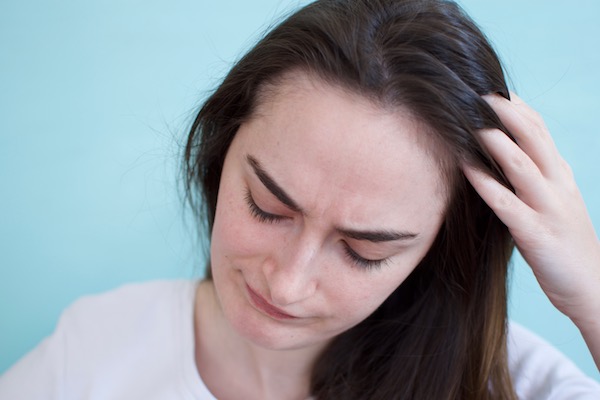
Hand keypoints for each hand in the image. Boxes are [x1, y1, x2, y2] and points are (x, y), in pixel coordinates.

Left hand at [463, 93, 599, 328]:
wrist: (593, 289)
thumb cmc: (564, 244)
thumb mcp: (553, 202)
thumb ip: (533, 178)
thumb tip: (501, 155)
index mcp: (560, 175)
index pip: (540, 130)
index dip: (517, 107)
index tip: (492, 88)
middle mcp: (558, 185)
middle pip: (534, 138)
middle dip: (506, 113)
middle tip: (478, 92)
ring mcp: (549, 208)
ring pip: (522, 165)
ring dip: (496, 141)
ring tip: (471, 122)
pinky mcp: (536, 234)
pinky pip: (507, 204)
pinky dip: (486, 184)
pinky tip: (466, 169)